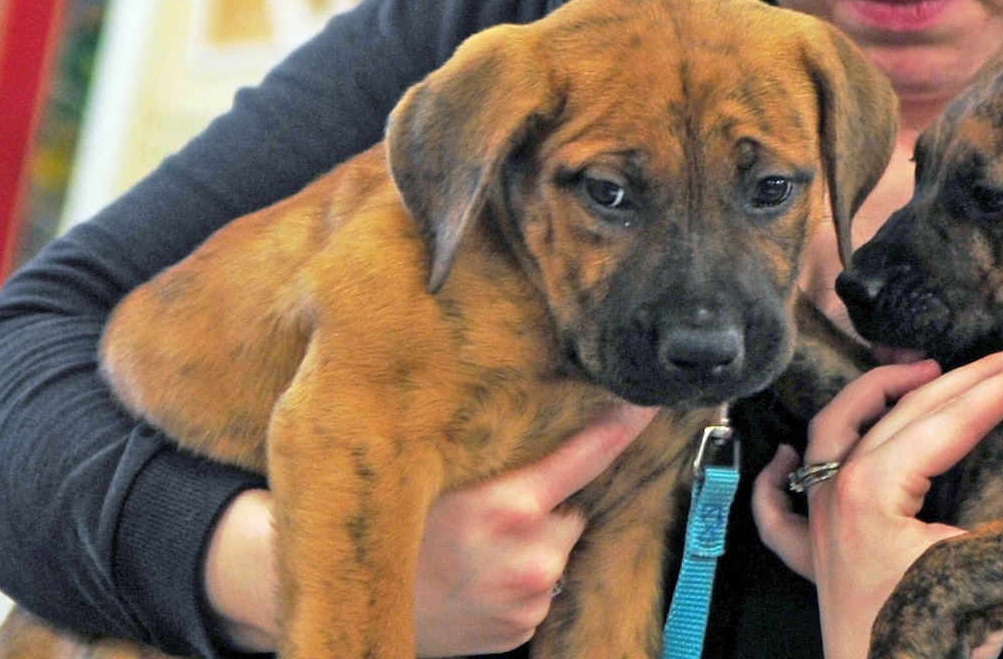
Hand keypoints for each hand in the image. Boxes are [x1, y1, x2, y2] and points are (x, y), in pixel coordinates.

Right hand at [204, 403, 657, 655]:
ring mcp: (526, 596)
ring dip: (531, 537)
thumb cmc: (389, 516)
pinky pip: (539, 584)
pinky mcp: (521, 626)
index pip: (588, 452)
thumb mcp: (432, 466)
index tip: (652, 397)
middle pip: (568, 502)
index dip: (624, 421)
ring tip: (474, 540)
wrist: (351, 594)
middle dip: (545, 495)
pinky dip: (518, 574)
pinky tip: (476, 571)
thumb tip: (527, 378)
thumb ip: (482, 434)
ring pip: (554, 542)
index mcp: (504, 506)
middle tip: (490, 500)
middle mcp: (526, 555)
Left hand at [750, 339, 1002, 658]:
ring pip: (830, 436)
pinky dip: (777, 477)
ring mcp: (818, 528)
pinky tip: (779, 455)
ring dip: (873, 397)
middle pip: (903, 415)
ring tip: (921, 372)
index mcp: (874, 492)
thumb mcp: (985, 568)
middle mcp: (836, 497)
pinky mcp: (813, 564)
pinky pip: (778, 510)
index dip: (1001, 385)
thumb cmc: (939, 645)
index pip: (950, 421)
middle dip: (965, 378)